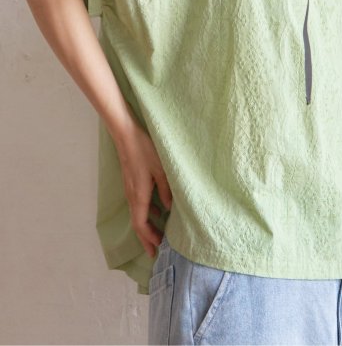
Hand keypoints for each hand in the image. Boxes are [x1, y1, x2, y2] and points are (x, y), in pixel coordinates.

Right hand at [114, 121, 173, 257]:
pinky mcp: (131, 183)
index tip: (156, 251)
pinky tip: (157, 211)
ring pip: (138, 214)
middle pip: (138, 223)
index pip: (141, 224)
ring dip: (147, 226)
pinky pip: (138, 204)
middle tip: (157, 250)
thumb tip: (168, 208)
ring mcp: (130, 189)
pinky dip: (147, 213)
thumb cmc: (145, 150)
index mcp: (139, 196)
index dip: (148, 239)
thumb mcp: (162, 170)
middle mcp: (132, 196)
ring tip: (159, 234)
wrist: (127, 136)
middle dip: (147, 238)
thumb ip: (167, 190)